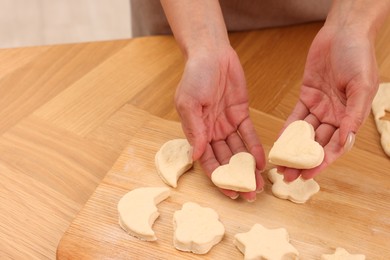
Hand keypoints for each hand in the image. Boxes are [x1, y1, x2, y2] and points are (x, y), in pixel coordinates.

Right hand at [175, 46, 265, 199]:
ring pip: (239, 151)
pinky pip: (249, 134)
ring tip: (260, 184)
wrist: (211, 53)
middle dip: (237, 177)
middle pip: (225, 160)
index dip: (219, 177)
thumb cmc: (194, 76)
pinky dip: (255, 148)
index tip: (230, 193)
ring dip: (248, 167)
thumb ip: (194, 130)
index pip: (207, 160)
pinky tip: (262, 162)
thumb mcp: (189, 103)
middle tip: (250, 195)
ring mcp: (227, 124)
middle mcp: (212, 131)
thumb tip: (196, 156)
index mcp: (196, 131)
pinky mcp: (241, 114)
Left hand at [279, 24, 378, 180]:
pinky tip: (278, 142)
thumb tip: (345, 140)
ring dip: (292, 149)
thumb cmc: (358, 56)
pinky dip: (287, 130)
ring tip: (280, 165)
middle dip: (303, 161)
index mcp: (351, 117)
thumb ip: (354, 113)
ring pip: (305, 134)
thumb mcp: (362, 85)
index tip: (308, 175)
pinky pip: (295, 117)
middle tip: (288, 177)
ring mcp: (321, 108)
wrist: (342, 33)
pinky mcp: (307, 97)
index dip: (322, 162)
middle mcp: (336, 116)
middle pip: (317, 144)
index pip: (335, 146)